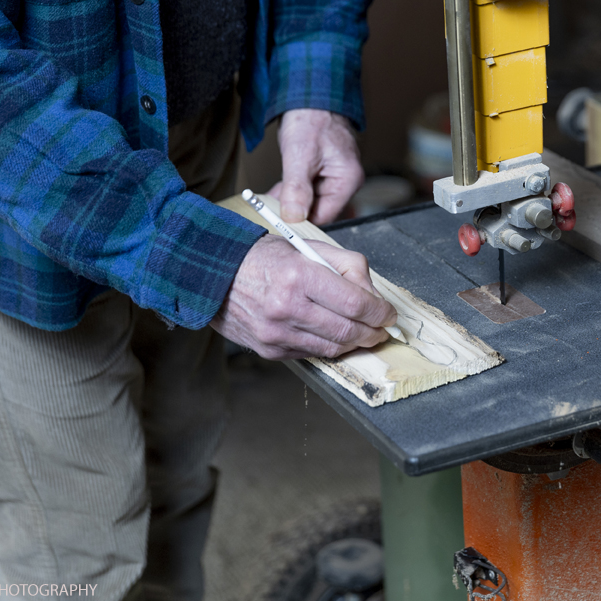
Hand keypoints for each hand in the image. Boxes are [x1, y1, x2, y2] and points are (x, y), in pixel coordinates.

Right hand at [211, 234, 397, 359]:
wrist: (212, 275)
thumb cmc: (262, 258)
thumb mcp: (307, 247)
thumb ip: (346, 266)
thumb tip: (373, 296)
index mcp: (298, 275)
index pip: (354, 302)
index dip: (380, 312)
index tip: (388, 313)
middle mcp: (286, 307)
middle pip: (347, 331)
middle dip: (373, 332)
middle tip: (382, 328)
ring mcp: (276, 333)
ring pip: (333, 348)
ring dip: (355, 343)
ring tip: (364, 333)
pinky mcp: (270, 350)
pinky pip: (312, 354)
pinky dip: (330, 346)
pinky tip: (335, 335)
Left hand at [269, 109, 362, 223]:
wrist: (309, 96)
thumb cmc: (310, 118)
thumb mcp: (300, 156)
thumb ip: (297, 189)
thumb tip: (294, 216)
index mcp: (348, 179)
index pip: (325, 215)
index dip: (301, 219)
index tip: (279, 219)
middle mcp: (346, 180)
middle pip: (318, 209)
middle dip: (295, 207)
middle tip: (270, 204)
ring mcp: (335, 175)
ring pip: (311, 199)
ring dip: (292, 198)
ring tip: (274, 193)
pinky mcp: (324, 171)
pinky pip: (309, 188)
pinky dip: (294, 189)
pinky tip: (281, 185)